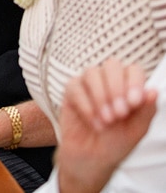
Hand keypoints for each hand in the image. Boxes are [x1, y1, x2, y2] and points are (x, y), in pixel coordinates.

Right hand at [55, 58, 157, 192]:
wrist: (91, 158)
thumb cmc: (116, 143)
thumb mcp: (136, 130)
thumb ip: (146, 110)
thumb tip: (153, 91)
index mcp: (128, 87)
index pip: (133, 70)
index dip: (134, 83)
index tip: (134, 103)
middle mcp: (109, 81)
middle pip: (112, 65)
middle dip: (116, 89)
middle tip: (119, 113)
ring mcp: (88, 84)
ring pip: (92, 73)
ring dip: (100, 98)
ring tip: (107, 121)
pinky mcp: (71, 92)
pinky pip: (76, 87)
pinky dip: (86, 106)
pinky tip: (94, 123)